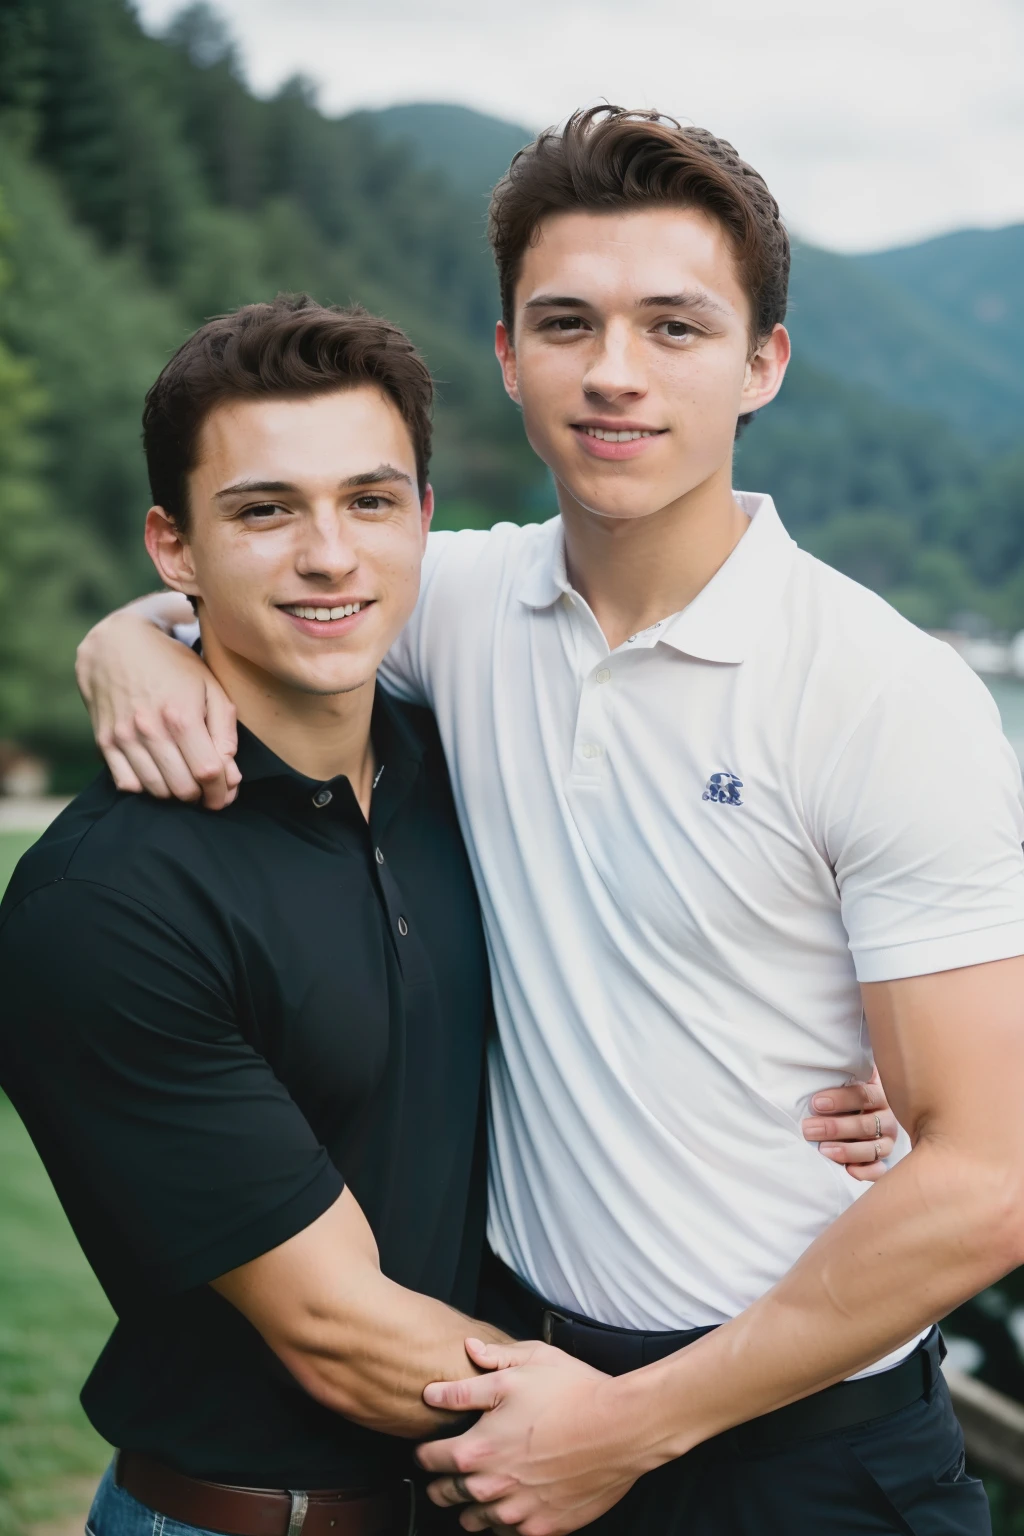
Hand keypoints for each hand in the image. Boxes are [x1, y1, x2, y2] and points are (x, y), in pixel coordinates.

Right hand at [76, 597, 239, 808]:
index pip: (208, 773)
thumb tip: (230, 773)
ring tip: (184, 779)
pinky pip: (126, 784)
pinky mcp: (104, 742)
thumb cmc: (171, 665)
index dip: (223, 792)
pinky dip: (145, 788)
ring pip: (156, 791)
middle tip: (208, 790)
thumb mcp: (209, 686)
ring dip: (175, 793)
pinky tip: (157, 773)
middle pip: (182, 789)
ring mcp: (124, 737)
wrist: (116, 645)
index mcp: (182, 716)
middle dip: (201, 796)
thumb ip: (225, 731)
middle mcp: (151, 730)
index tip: (227, 793)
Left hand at [418, 1338, 645, 1535]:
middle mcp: (492, 1485)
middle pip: (445, 1495)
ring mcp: (518, 1511)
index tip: (427, 1448)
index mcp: (478, 1447)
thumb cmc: (572, 1394)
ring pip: (474, 1520)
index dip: (425, 1451)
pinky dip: (502, 1523)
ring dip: (468, 1506)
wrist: (621, 1428)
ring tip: (473, 1494)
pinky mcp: (544, 1527)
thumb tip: (435, 1390)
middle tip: (443, 1474)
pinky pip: (508, 1535)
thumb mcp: (520, 1369)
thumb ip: (471, 1382)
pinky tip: (507, 1507)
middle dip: (440, 1483)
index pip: (430, 1459)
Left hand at [802, 1067, 897, 1180]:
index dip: (841, 1099)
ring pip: (875, 1148)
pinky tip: (849, 1171)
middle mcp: (887, 1117)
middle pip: (866, 1124)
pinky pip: (880, 1170)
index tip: (816, 1103)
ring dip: (848, 1150)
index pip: (864, 1095)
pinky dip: (867, 1172)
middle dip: (836, 1127)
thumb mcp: (846, 1078)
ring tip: (824, 1150)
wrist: (862, 1110)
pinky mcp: (884, 1160)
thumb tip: (813, 1058)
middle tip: (809, 1129)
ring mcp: (887, 1140)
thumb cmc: (847, 1092)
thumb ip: (838, 1073)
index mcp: (879, 1093)